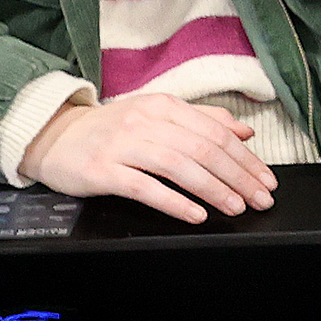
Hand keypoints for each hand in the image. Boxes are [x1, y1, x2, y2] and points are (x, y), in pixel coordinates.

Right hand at [19, 91, 276, 223]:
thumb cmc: (112, 130)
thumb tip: (245, 132)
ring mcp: (122, 145)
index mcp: (163, 106)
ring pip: (179, 166)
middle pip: (203, 149)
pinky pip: (144, 187)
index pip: (215, 131)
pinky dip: (174, 201)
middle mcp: (145, 121)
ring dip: (213, 189)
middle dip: (238, 176)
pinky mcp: (102, 170)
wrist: (54, 136)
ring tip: (235, 207)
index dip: (245, 158)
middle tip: (260, 199)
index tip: (266, 180)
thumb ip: (202, 120)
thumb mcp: (157, 115)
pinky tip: (195, 213)